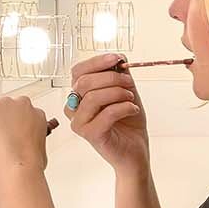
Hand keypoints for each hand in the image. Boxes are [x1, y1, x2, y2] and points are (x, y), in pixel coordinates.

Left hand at [0, 94, 52, 182]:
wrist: (18, 165)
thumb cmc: (28, 162)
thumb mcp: (35, 150)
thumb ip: (26, 142)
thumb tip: (18, 149)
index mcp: (36, 115)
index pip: (18, 122)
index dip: (8, 137)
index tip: (4, 148)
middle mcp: (20, 105)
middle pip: (0, 121)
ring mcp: (3, 104)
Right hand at [63, 54, 149, 171]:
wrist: (135, 150)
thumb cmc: (128, 122)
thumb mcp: (126, 91)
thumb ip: (119, 74)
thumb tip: (118, 58)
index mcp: (79, 95)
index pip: (78, 71)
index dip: (97, 62)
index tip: (118, 59)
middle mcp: (73, 109)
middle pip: (84, 83)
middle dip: (111, 78)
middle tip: (129, 84)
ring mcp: (79, 123)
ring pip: (93, 98)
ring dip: (118, 93)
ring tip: (131, 99)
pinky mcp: (90, 135)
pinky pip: (106, 114)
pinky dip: (124, 108)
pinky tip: (133, 110)